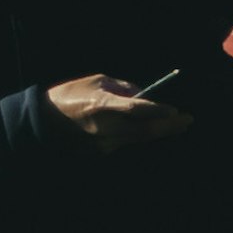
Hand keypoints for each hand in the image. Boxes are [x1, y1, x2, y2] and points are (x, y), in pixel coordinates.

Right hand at [49, 73, 187, 142]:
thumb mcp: (98, 80)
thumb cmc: (72, 93)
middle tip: (187, 121)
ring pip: (138, 138)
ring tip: (174, 123)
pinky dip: (137, 134)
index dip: (159, 111)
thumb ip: (124, 88)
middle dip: (169, 127)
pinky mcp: (102, 152)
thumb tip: (145, 96)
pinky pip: (126, 142)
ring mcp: (103, 142)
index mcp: (102, 104)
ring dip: (157, 131)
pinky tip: (141, 127)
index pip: (137, 109)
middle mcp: (105, 126)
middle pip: (145, 131)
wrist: (45, 120)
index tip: (176, 110)